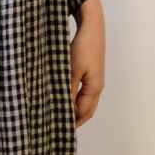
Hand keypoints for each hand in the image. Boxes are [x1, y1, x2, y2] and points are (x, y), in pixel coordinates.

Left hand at [70, 0, 104, 128]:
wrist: (92, 27)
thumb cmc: (82, 47)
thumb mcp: (71, 69)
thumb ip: (68, 90)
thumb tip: (63, 108)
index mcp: (95, 88)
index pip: (82, 112)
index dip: (71, 121)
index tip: (57, 127)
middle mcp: (97, 87)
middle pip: (87, 111)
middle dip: (75, 120)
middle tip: (59, 127)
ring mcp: (96, 80)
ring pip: (86, 103)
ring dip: (75, 110)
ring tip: (60, 115)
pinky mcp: (92, 74)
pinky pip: (84, 94)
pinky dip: (76, 100)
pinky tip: (65, 99)